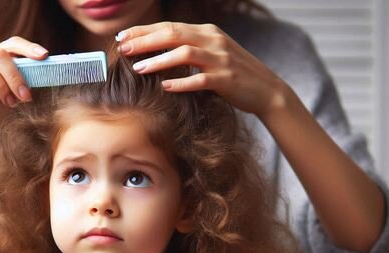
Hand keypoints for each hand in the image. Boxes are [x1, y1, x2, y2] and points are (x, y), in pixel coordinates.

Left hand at [116, 22, 291, 119]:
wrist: (266, 90)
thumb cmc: (233, 74)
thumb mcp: (211, 53)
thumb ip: (189, 48)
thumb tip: (155, 50)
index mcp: (207, 32)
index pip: (170, 26)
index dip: (144, 31)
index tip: (122, 38)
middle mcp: (213, 41)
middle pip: (173, 34)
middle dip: (145, 41)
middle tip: (123, 49)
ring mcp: (221, 59)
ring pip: (185, 54)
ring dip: (159, 60)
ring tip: (138, 68)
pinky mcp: (227, 80)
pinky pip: (200, 80)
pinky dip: (182, 82)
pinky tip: (166, 87)